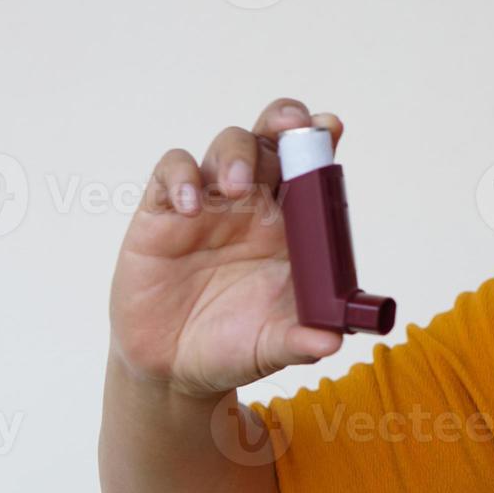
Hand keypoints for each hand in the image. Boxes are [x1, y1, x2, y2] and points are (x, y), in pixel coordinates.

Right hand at [108, 97, 346, 398]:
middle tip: (292, 127)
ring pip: (227, 147)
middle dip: (284, 122)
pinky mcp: (162, 214)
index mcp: (292, 229)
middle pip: (271, 141)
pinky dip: (181, 178)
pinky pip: (171, 173)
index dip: (320, 142)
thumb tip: (330, 342)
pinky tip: (188, 207)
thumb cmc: (235, 347)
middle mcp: (253, 207)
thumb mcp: (273, 348)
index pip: (310, 172)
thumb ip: (301, 341)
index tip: (331, 129)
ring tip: (237, 188)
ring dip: (238, 153)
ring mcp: (209, 205)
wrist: (175, 369)